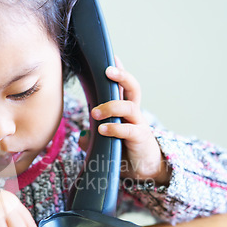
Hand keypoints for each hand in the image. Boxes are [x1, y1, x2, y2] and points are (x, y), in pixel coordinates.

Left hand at [90, 57, 170, 185]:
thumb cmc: (125, 151)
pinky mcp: (140, 138)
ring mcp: (138, 124)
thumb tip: (82, 137)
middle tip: (107, 71)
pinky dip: (114, 129)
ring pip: (129, 106)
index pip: (123, 86)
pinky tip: (102, 130)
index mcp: (125, 110)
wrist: (144, 169)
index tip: (111, 57)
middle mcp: (134, 113)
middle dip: (121, 76)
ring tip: (95, 113)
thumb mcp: (105, 143)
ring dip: (111, 106)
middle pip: (133, 88)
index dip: (119, 71)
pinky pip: (128, 130)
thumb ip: (93, 138)